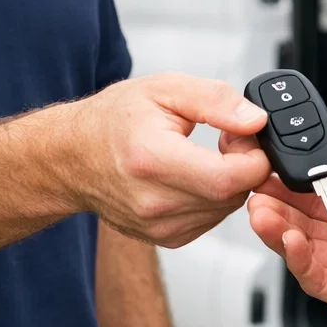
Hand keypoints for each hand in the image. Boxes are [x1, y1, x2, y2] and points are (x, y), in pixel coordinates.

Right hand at [61, 73, 270, 247]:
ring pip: (227, 209)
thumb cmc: (113, 120)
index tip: (245, 134)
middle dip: (244, 165)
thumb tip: (255, 120)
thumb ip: (215, 101)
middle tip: (227, 138)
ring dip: (230, 181)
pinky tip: (195, 175)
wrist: (72, 156)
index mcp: (153, 160)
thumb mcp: (165, 89)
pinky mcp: (166, 237)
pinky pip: (212, 219)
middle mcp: (154, 201)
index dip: (253, 156)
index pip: (230, 179)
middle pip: (233, 195)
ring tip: (205, 154)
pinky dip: (214, 197)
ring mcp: (159, 226)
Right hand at [248, 131, 326, 326]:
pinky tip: (289, 239)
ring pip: (302, 252)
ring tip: (260, 213)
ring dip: (277, 232)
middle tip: (253, 192)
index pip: (315, 198)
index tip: (268, 171)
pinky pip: (319, 281)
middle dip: (274, 208)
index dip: (289, 186)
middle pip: (301, 224)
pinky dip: (298, 262)